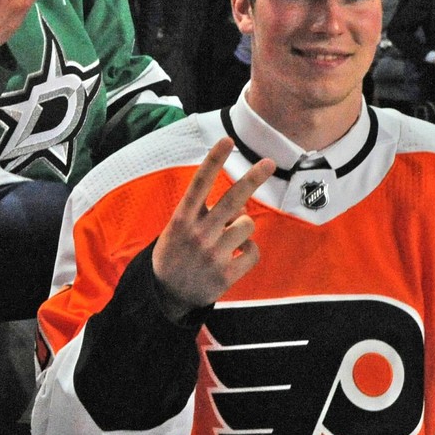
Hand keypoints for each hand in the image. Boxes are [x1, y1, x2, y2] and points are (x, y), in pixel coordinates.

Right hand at [151, 138, 275, 319]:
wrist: (166, 295)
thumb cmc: (177, 252)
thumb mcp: (180, 228)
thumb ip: (206, 213)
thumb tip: (241, 205)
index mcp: (182, 219)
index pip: (199, 184)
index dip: (213, 161)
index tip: (226, 140)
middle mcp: (197, 234)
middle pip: (231, 200)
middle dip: (252, 179)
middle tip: (269, 162)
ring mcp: (212, 254)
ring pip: (247, 225)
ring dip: (243, 228)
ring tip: (229, 239)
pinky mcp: (225, 274)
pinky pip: (253, 251)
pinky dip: (249, 251)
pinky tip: (235, 256)